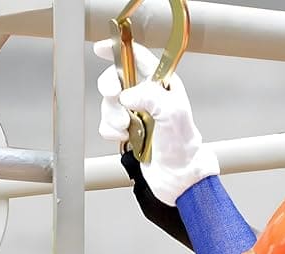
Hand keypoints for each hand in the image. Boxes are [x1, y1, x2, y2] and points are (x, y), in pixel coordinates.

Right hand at [95, 39, 218, 205]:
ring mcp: (135, 113)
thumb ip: (150, 96)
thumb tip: (127, 94)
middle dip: (111, 88)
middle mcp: (147, 96)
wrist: (177, 175)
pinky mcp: (126, 130)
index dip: (120, 50)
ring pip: (109, 103)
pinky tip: (125, 138)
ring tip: (126, 127)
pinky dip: (111, 131)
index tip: (102, 48)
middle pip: (116, 79)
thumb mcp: (172, 113)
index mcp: (161, 85)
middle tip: (114, 96)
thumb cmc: (182, 144)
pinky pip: (107, 124)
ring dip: (113, 116)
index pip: (138, 58)